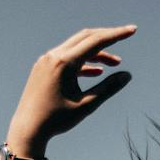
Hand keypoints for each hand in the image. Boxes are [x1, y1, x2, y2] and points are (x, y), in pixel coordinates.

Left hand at [7, 25, 136, 152]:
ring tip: (115, 64)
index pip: (96, 41)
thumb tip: (127, 75)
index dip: (117, 35)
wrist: (27, 129)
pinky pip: (67, 57)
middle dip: (107, 38)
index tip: (132, 29)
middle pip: (86, 37)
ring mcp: (47, 60)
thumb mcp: (86, 105)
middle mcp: (54, 56)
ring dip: (96, 53)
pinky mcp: (43, 67)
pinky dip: (83, 62)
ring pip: (77, 47)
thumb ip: (108, 88)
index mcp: (64, 63)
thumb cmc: (56, 120)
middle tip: (125, 38)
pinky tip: (96, 72)